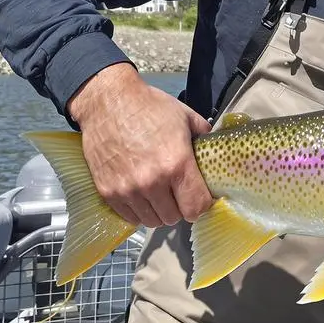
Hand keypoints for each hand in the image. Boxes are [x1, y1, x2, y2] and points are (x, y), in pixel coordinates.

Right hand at [67, 62, 213, 227]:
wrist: (108, 101)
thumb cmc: (149, 107)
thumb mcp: (186, 117)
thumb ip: (205, 138)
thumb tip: (216, 152)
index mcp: (176, 164)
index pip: (196, 207)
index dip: (202, 205)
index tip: (201, 198)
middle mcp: (152, 182)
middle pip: (175, 218)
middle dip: (181, 208)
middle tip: (179, 194)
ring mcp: (127, 189)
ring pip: (152, 221)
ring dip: (159, 211)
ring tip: (160, 195)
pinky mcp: (107, 191)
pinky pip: (130, 217)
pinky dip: (139, 211)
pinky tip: (142, 196)